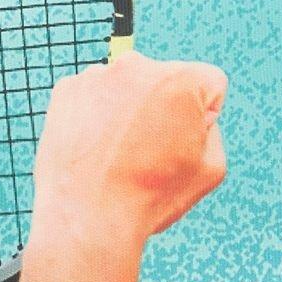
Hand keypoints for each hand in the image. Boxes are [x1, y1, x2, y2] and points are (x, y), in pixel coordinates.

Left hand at [30, 47, 227, 245]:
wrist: (88, 216)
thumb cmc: (152, 195)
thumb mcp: (210, 169)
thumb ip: (212, 129)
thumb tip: (192, 114)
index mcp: (183, 79)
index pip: (209, 84)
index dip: (203, 117)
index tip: (183, 144)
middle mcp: (139, 66)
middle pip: (166, 81)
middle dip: (164, 108)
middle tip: (149, 151)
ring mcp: (98, 75)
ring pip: (128, 87)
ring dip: (128, 110)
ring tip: (118, 153)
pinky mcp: (68, 89)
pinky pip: (95, 96)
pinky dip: (97, 116)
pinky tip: (96, 148)